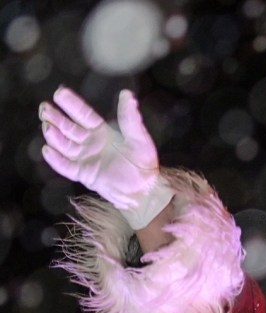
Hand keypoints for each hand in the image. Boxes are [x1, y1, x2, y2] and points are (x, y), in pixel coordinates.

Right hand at [39, 86, 172, 229]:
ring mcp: (86, 158)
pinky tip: (48, 150)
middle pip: (68, 128)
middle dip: (55, 117)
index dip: (72, 104)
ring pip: (64, 145)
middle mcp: (91, 143)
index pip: (84, 114)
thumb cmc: (144, 164)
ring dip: (54, 136)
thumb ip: (130, 118)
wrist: (144, 190)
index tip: (59, 93)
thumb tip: (127, 94)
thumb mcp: (139, 139)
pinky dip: (56, 160)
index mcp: (102, 132)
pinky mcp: (84, 174)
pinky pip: (67, 167)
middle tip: (44, 109)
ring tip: (47, 127)